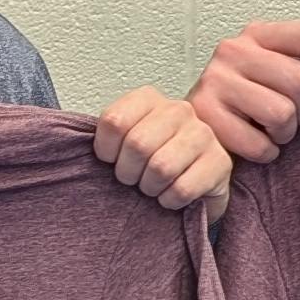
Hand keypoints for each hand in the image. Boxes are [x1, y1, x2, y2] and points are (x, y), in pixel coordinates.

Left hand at [94, 85, 234, 213]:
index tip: (111, 160)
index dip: (105, 150)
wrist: (194, 181)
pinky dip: (169, 201)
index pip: (114, 120)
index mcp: (149, 99)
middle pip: (137, 144)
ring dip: (150, 188)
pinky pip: (182, 188)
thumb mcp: (125, 141)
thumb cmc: (153, 161)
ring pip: (161, 167)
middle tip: (134, 179)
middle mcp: (178, 110)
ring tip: (153, 186)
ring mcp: (203, 134)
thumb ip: (107, 136)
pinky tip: (172, 195)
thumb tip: (79, 145)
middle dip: (128, 173)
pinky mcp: (220, 162)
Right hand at [187, 19, 299, 165]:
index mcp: (258, 33)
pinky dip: (266, 152)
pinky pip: (259, 143)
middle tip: (297, 119)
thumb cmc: (246, 98)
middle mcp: (234, 49)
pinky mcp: (205, 113)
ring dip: (286, 133)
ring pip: (282, 113)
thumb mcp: (273, 69)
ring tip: (273, 131)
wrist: (192, 124)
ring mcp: (216, 79)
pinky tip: (256, 144)